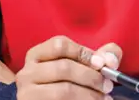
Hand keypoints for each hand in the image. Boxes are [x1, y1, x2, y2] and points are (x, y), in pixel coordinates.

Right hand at [0, 35, 122, 99]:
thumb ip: (97, 58)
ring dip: (89, 94)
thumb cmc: (64, 83)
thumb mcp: (77, 66)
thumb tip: (111, 60)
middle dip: (91, 77)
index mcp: (36, 55)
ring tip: (103, 98)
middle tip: (108, 86)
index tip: (102, 64)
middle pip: (64, 68)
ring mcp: (27, 92)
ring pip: (63, 90)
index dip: (84, 53)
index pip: (59, 45)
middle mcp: (27, 72)